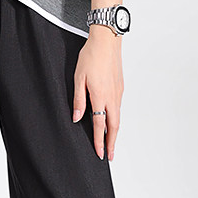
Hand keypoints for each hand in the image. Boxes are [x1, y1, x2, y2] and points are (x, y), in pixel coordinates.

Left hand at [72, 25, 123, 159]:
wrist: (107, 41)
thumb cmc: (91, 57)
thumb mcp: (78, 78)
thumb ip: (78, 100)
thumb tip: (76, 117)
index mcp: (100, 96)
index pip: (99, 125)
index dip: (99, 141)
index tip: (100, 153)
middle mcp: (112, 97)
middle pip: (114, 126)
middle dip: (112, 143)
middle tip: (109, 156)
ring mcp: (118, 93)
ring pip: (118, 118)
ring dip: (114, 132)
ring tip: (110, 143)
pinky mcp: (120, 88)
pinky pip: (118, 108)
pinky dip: (116, 119)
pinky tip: (111, 122)